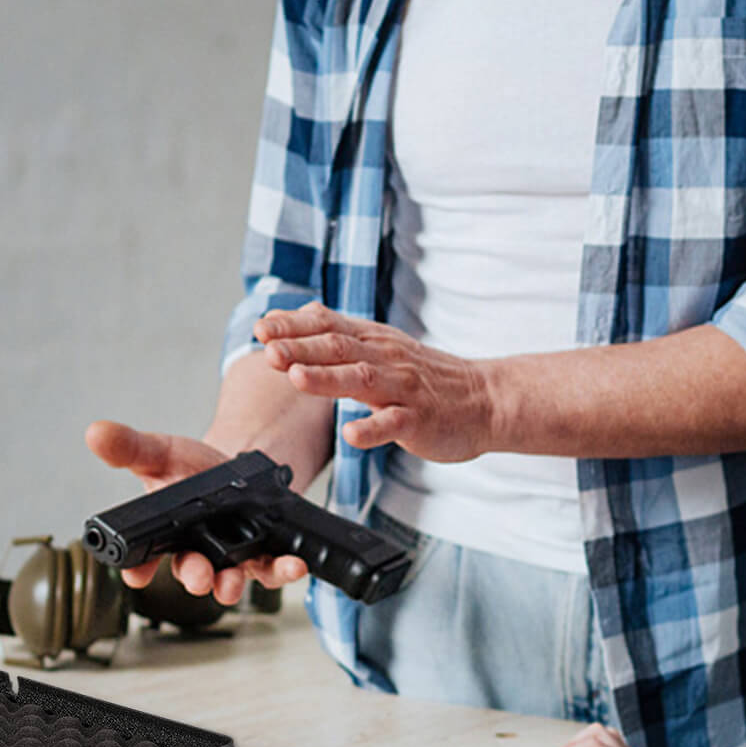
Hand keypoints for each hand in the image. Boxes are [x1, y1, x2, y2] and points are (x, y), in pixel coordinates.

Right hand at [83, 420, 308, 604]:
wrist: (235, 469)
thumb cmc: (192, 469)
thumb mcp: (162, 453)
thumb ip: (131, 447)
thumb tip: (96, 432)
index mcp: (165, 535)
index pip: (143, 560)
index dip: (137, 569)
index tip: (137, 574)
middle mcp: (196, 553)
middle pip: (192, 572)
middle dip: (194, 577)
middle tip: (198, 576)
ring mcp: (230, 557)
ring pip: (230, 580)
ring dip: (232, 585)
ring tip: (232, 583)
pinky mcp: (263, 554)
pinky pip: (272, 568)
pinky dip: (284, 570)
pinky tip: (294, 564)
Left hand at [255, 302, 498, 461]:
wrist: (483, 399)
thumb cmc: (427, 377)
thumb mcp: (384, 345)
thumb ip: (343, 333)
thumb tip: (301, 312)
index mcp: (373, 341)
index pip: (328, 325)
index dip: (293, 325)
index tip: (262, 326)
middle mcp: (385, 358)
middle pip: (339, 348)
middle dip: (301, 348)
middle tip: (268, 349)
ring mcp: (403, 389)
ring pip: (361, 380)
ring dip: (327, 379)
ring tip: (297, 378)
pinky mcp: (418, 420)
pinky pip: (393, 424)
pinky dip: (371, 429)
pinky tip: (351, 434)